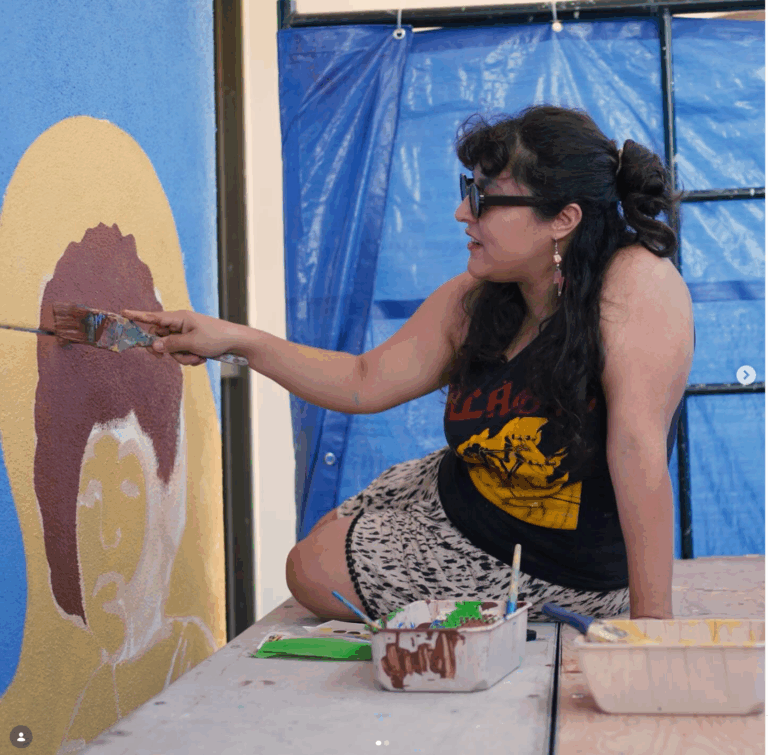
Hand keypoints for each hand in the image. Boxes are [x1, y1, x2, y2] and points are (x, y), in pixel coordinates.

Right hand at [122, 309, 243, 366]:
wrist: (237, 342)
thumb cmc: (216, 337)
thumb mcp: (192, 343)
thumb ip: (171, 344)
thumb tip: (153, 345)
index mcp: (179, 318)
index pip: (153, 317)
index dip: (137, 316)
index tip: (122, 313)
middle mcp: (180, 324)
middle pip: (160, 338)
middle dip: (168, 351)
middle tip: (167, 357)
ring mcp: (186, 334)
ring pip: (172, 349)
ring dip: (183, 357)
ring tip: (198, 356)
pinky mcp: (192, 343)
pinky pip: (183, 353)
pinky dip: (191, 358)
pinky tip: (202, 358)